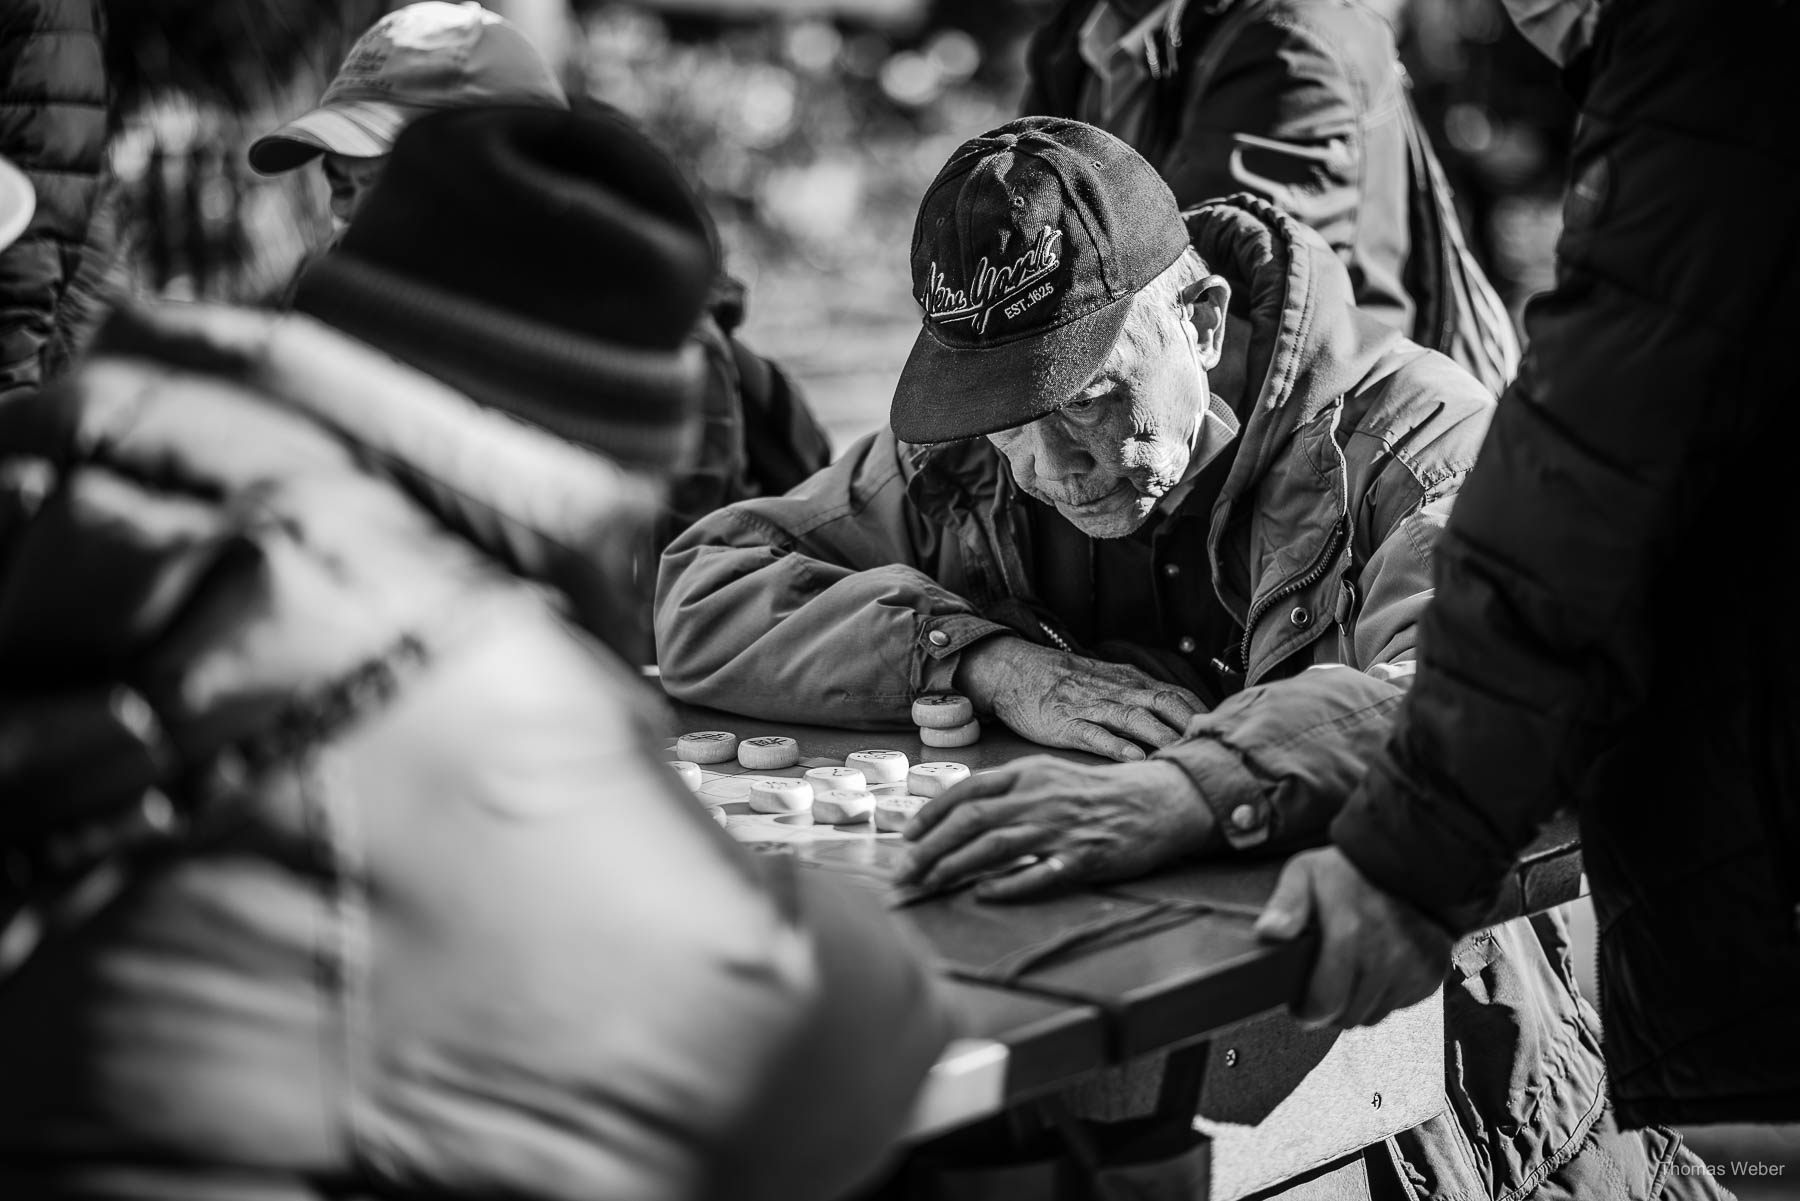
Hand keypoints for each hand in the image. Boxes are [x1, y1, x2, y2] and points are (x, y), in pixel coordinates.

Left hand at [897, 756, 1215, 899]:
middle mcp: (1039, 797)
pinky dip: (1008, 885)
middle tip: (905, 871)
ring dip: (955, 866)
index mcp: (1028, 774)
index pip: (968, 791)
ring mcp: (1060, 828)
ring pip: (996, 846)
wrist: (1157, 800)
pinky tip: (983, 894)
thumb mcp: (1049, 775)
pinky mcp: (1083, 857)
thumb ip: (1010, 789)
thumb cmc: (1097, 791)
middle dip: (931, 847)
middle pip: (971, 821)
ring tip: (929, 883)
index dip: (932, 813)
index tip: (908, 836)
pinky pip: (1039, 873)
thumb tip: (961, 810)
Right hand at [953, 637, 1205, 761]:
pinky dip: (1117, 746)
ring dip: (1161, 737)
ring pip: (1135, 720)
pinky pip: (1096, 735)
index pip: (1177, 694)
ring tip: (1183, 756)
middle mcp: (1117, 692)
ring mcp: (1092, 707)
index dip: (1201, 714)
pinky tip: (1135, 758)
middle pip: (1164, 704)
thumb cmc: (1065, 682)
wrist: (1016, 671)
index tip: (1223, 735)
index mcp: (1130, 682)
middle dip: (1190, 726)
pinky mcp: (1067, 724)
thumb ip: (1140, 699)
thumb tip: (1176, 720)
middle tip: (1211, 749)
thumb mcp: (1108, 682)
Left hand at [1255, 847, 1451, 1027]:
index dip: (1306, 1011)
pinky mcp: (1430, 975)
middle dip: (1330, 1009)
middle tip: (1322, 989)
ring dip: (1357, 1004)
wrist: (1411, 862)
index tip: (1300, 1006)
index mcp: (1349, 933)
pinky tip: (1375, 971)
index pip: (1324, 1003)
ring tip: (1348, 976)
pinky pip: (1399, 1006)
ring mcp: (1411, 968)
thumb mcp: (1306, 873)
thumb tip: (1269, 931)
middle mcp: (1385, 956)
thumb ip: (1286, 904)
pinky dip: (1384, 996)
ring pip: (1373, 1016)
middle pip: (1348, 1016)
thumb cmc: (1353, 870)